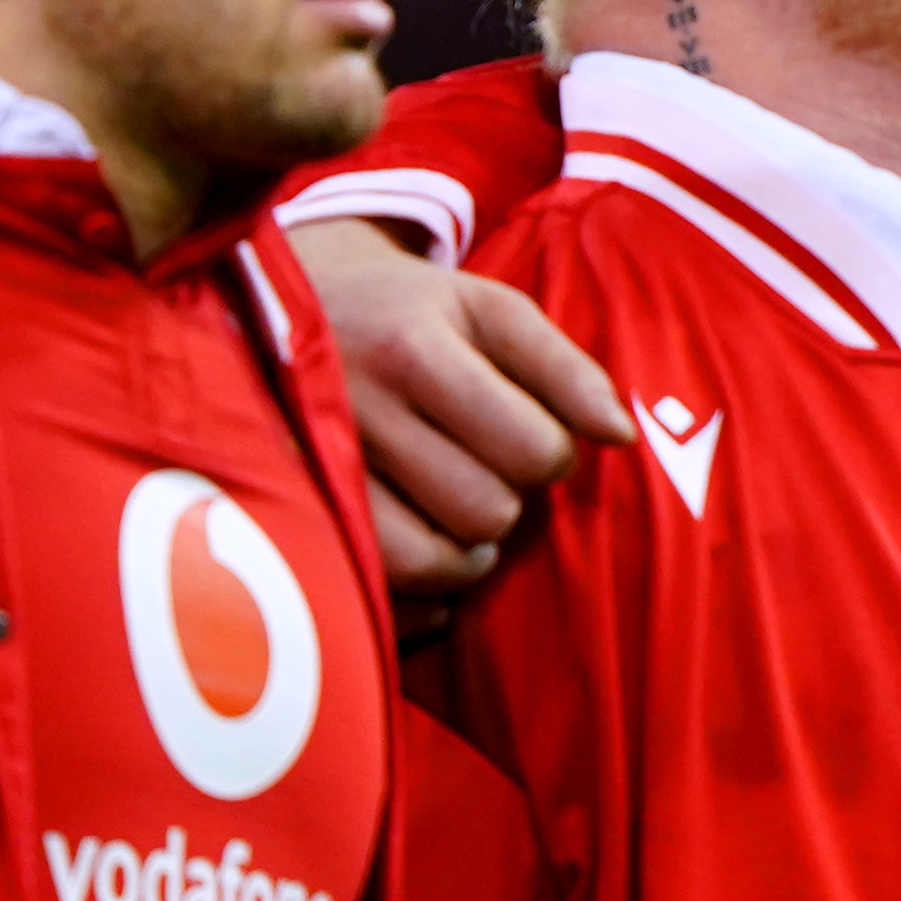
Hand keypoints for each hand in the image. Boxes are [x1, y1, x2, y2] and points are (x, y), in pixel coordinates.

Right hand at [294, 213, 628, 593]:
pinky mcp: (289, 516)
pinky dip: (419, 588)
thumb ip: (564, 367)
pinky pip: (379, 590)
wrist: (279, 311)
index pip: (530, 448)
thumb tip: (621, 436)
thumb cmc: (406, 315)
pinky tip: (424, 546)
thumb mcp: (488, 309)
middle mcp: (353, 412)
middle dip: (505, 499)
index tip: (528, 434)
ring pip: (430, 561)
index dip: (551, 453)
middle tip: (483, 469)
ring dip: (464, 550)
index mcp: (409, 348)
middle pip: (485, 511)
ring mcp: (310, 472)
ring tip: (455, 508)